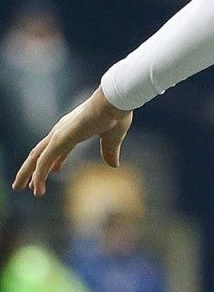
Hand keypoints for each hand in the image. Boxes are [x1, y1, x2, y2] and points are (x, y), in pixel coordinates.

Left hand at [12, 86, 131, 196]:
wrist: (114, 101)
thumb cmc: (116, 113)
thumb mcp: (113, 138)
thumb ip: (110, 151)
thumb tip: (114, 165)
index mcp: (75, 127)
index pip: (60, 146)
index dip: (56, 160)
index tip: (55, 170)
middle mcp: (62, 130)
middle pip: (41, 152)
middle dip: (33, 168)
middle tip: (26, 183)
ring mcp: (59, 135)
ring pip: (36, 158)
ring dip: (26, 173)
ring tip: (19, 188)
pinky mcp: (59, 140)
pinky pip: (43, 163)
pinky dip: (38, 177)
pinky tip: (37, 190)